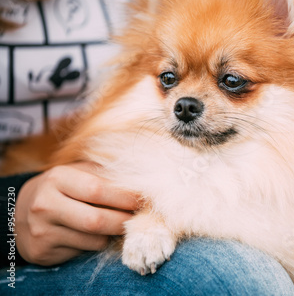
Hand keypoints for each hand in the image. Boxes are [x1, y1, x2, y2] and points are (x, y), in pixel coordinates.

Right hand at [15, 163, 139, 265]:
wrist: (22, 209)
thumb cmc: (65, 187)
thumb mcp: (79, 172)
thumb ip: (105, 174)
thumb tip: (141, 180)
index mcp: (58, 178)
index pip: (98, 189)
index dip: (124, 197)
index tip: (141, 199)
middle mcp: (45, 204)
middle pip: (96, 220)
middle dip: (123, 221)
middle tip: (138, 218)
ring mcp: (41, 230)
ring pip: (93, 239)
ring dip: (113, 233)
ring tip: (121, 224)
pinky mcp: (42, 250)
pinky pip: (84, 250)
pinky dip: (99, 243)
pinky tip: (100, 234)